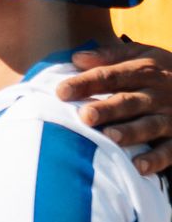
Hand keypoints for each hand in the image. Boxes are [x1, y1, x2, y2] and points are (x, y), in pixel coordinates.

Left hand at [58, 39, 171, 173]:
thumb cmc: (161, 71)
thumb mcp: (142, 54)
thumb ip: (110, 56)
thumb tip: (76, 57)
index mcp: (145, 71)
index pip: (111, 76)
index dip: (86, 83)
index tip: (60, 92)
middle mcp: (158, 94)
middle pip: (129, 102)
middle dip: (108, 109)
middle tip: (85, 116)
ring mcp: (171, 117)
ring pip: (149, 125)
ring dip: (130, 132)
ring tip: (110, 137)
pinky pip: (170, 150)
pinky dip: (155, 159)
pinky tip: (137, 166)